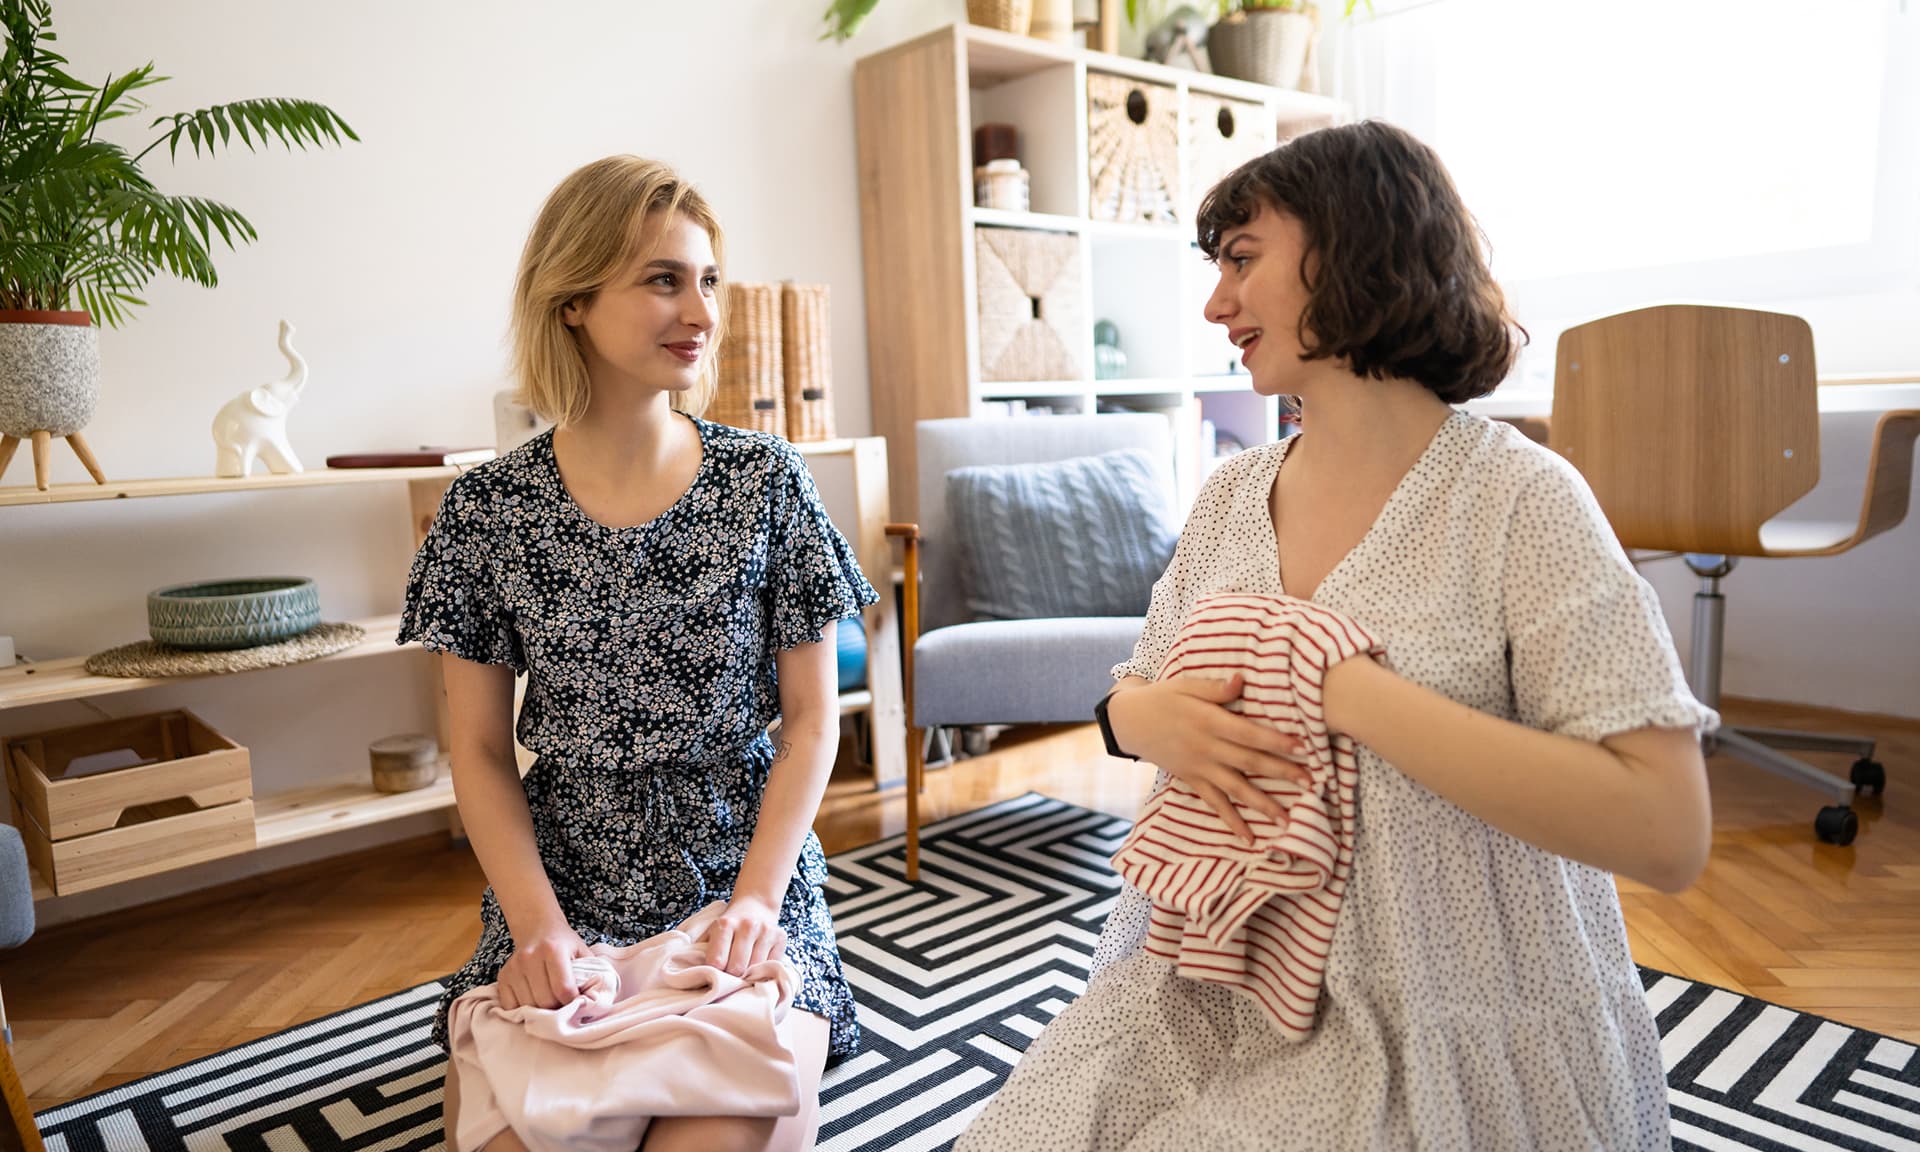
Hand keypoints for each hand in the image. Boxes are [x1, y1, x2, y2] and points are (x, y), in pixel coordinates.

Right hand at [495, 922, 591, 1010]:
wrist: (538, 929)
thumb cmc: (564, 945)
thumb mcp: (583, 952)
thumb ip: (592, 973)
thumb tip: (595, 1001)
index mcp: (553, 950)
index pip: (563, 989)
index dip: (573, 1002)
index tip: (577, 1003)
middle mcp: (530, 957)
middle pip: (545, 1000)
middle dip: (557, 1008)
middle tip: (563, 1005)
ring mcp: (514, 967)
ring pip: (528, 1006)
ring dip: (541, 1011)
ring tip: (549, 1003)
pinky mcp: (503, 977)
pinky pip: (510, 1006)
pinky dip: (523, 1010)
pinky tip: (533, 1002)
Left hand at [706, 894, 786, 977]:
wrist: (756, 904)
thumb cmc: (730, 924)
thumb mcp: (712, 930)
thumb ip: (700, 947)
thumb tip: (688, 966)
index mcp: (725, 924)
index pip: (717, 961)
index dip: (714, 972)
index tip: (715, 973)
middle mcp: (747, 926)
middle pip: (737, 967)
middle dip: (732, 976)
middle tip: (730, 975)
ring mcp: (766, 931)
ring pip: (755, 968)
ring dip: (748, 974)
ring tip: (743, 971)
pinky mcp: (780, 937)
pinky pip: (770, 964)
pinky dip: (763, 969)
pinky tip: (757, 965)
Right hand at [1107, 674, 1312, 843]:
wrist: (1130, 722)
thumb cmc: (1164, 698)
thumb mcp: (1186, 685)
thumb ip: (1215, 688)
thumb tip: (1242, 681)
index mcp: (1208, 721)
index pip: (1248, 733)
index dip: (1275, 740)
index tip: (1302, 747)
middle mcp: (1206, 748)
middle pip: (1249, 762)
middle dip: (1281, 772)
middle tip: (1310, 782)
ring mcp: (1199, 767)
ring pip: (1235, 788)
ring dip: (1262, 804)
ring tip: (1287, 820)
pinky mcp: (1192, 780)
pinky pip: (1214, 803)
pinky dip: (1231, 821)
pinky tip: (1249, 837)